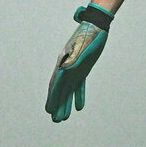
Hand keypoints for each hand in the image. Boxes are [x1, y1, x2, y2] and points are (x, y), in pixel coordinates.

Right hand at [45, 4, 113, 122]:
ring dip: (66, 104)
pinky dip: (78, 95)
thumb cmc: (88, 35)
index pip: (56, 84)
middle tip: (56, 120)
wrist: (96, 26)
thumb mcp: (80, 46)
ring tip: (64, 118)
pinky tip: (78, 107)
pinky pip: (79, 85)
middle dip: (58, 105)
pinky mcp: (83, 68)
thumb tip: (63, 70)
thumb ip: (72, 58)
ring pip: (69, 90)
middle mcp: (66, 67)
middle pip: (60, 90)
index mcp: (63, 63)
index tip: (49, 110)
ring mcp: (74, 68)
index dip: (52, 98)